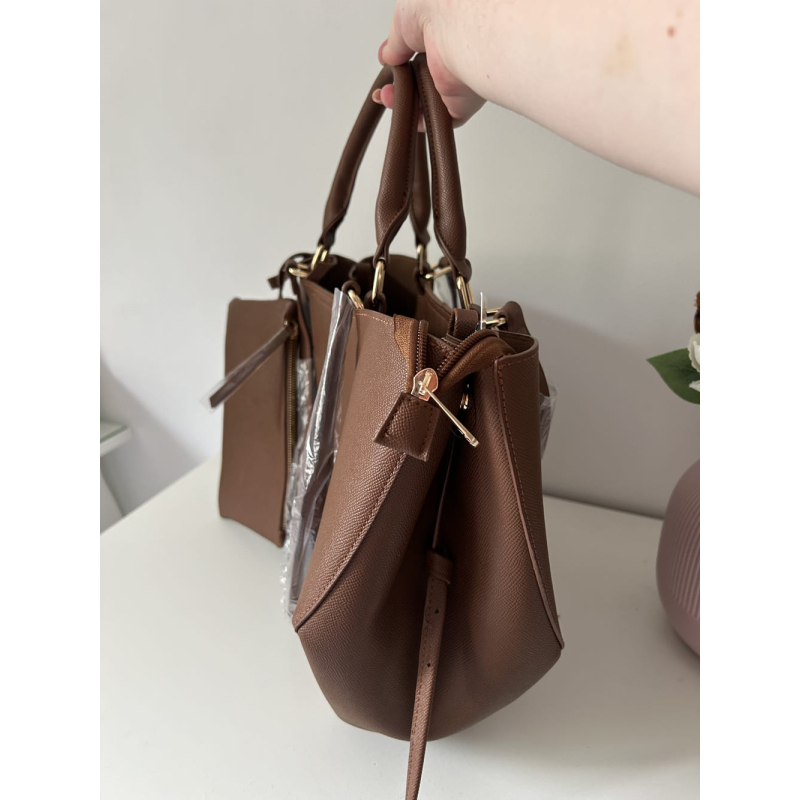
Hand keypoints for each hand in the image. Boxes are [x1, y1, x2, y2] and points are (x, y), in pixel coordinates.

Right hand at [372, 1, 484, 126]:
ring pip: (426, 103)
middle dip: (397, 88)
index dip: (399, 63)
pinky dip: (420, 121)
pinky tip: (406, 111)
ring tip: (388, 96)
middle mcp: (449, 58)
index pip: (418, 55)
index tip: (387, 64)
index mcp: (439, 35)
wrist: (458, 24)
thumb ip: (395, 43)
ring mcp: (456, 82)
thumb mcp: (403, 20)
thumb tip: (388, 56)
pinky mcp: (461, 103)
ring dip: (404, 103)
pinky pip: (440, 120)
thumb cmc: (437, 8)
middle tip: (384, 89)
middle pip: (420, 82)